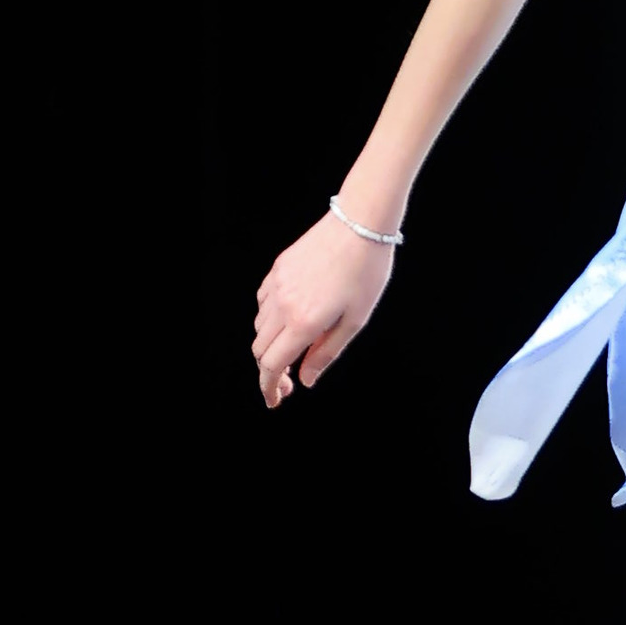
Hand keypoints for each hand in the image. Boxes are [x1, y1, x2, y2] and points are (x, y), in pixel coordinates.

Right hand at [252, 216, 392, 405]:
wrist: (360, 223)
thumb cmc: (366, 272)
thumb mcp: (354, 320)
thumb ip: (326, 353)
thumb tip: (305, 379)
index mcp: (303, 321)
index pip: (271, 364)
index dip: (269, 387)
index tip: (275, 400)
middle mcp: (282, 304)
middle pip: (260, 349)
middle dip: (270, 370)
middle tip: (290, 380)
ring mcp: (276, 284)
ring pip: (259, 326)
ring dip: (271, 344)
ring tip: (295, 348)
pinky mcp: (277, 268)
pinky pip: (262, 302)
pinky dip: (270, 319)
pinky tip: (291, 319)